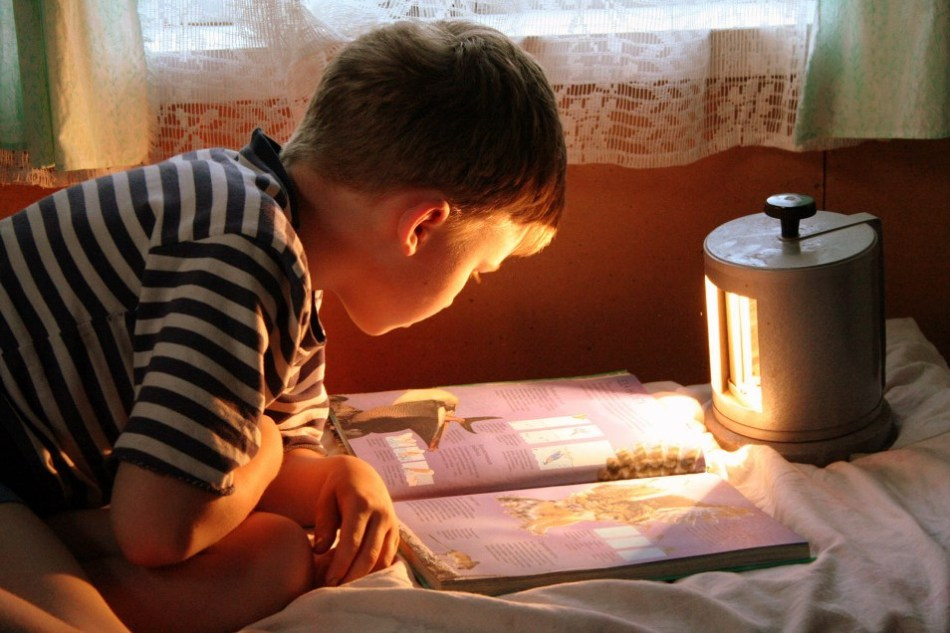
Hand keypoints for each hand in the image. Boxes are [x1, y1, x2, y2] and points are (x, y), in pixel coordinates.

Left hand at [310, 455, 399, 585]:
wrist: (362, 475)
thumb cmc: (338, 488)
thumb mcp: (325, 499)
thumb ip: (323, 523)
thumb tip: (319, 550)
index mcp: (362, 504)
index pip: (352, 543)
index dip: (340, 565)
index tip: (327, 582)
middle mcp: (381, 515)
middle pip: (369, 555)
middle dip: (351, 576)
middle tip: (334, 590)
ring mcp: (392, 524)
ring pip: (382, 559)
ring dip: (364, 577)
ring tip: (345, 585)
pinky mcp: (396, 532)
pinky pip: (389, 557)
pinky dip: (375, 570)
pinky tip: (358, 577)